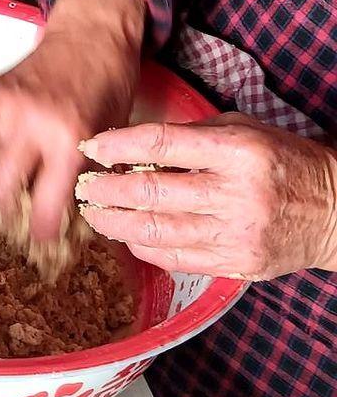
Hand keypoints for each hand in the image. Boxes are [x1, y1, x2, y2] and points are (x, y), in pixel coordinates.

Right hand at [0, 0, 144, 242]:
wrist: (91, 34)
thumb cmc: (109, 84)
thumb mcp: (110, 135)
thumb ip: (85, 175)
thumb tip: (68, 218)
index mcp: (68, 139)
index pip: (44, 205)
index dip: (42, 232)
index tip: (43, 242)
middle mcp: (31, 125)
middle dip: (7, 214)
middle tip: (18, 220)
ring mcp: (5, 108)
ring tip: (2, 196)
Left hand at [76, 114, 336, 279]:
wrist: (335, 212)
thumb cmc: (285, 162)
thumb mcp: (245, 131)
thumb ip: (192, 135)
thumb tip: (132, 143)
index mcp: (238, 152)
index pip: (162, 143)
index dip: (118, 145)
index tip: (92, 146)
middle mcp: (236, 194)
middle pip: (152, 192)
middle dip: (106, 190)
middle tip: (84, 186)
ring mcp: (236, 235)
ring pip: (156, 231)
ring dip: (115, 222)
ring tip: (94, 213)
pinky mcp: (235, 265)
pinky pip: (174, 258)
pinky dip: (143, 247)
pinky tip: (127, 235)